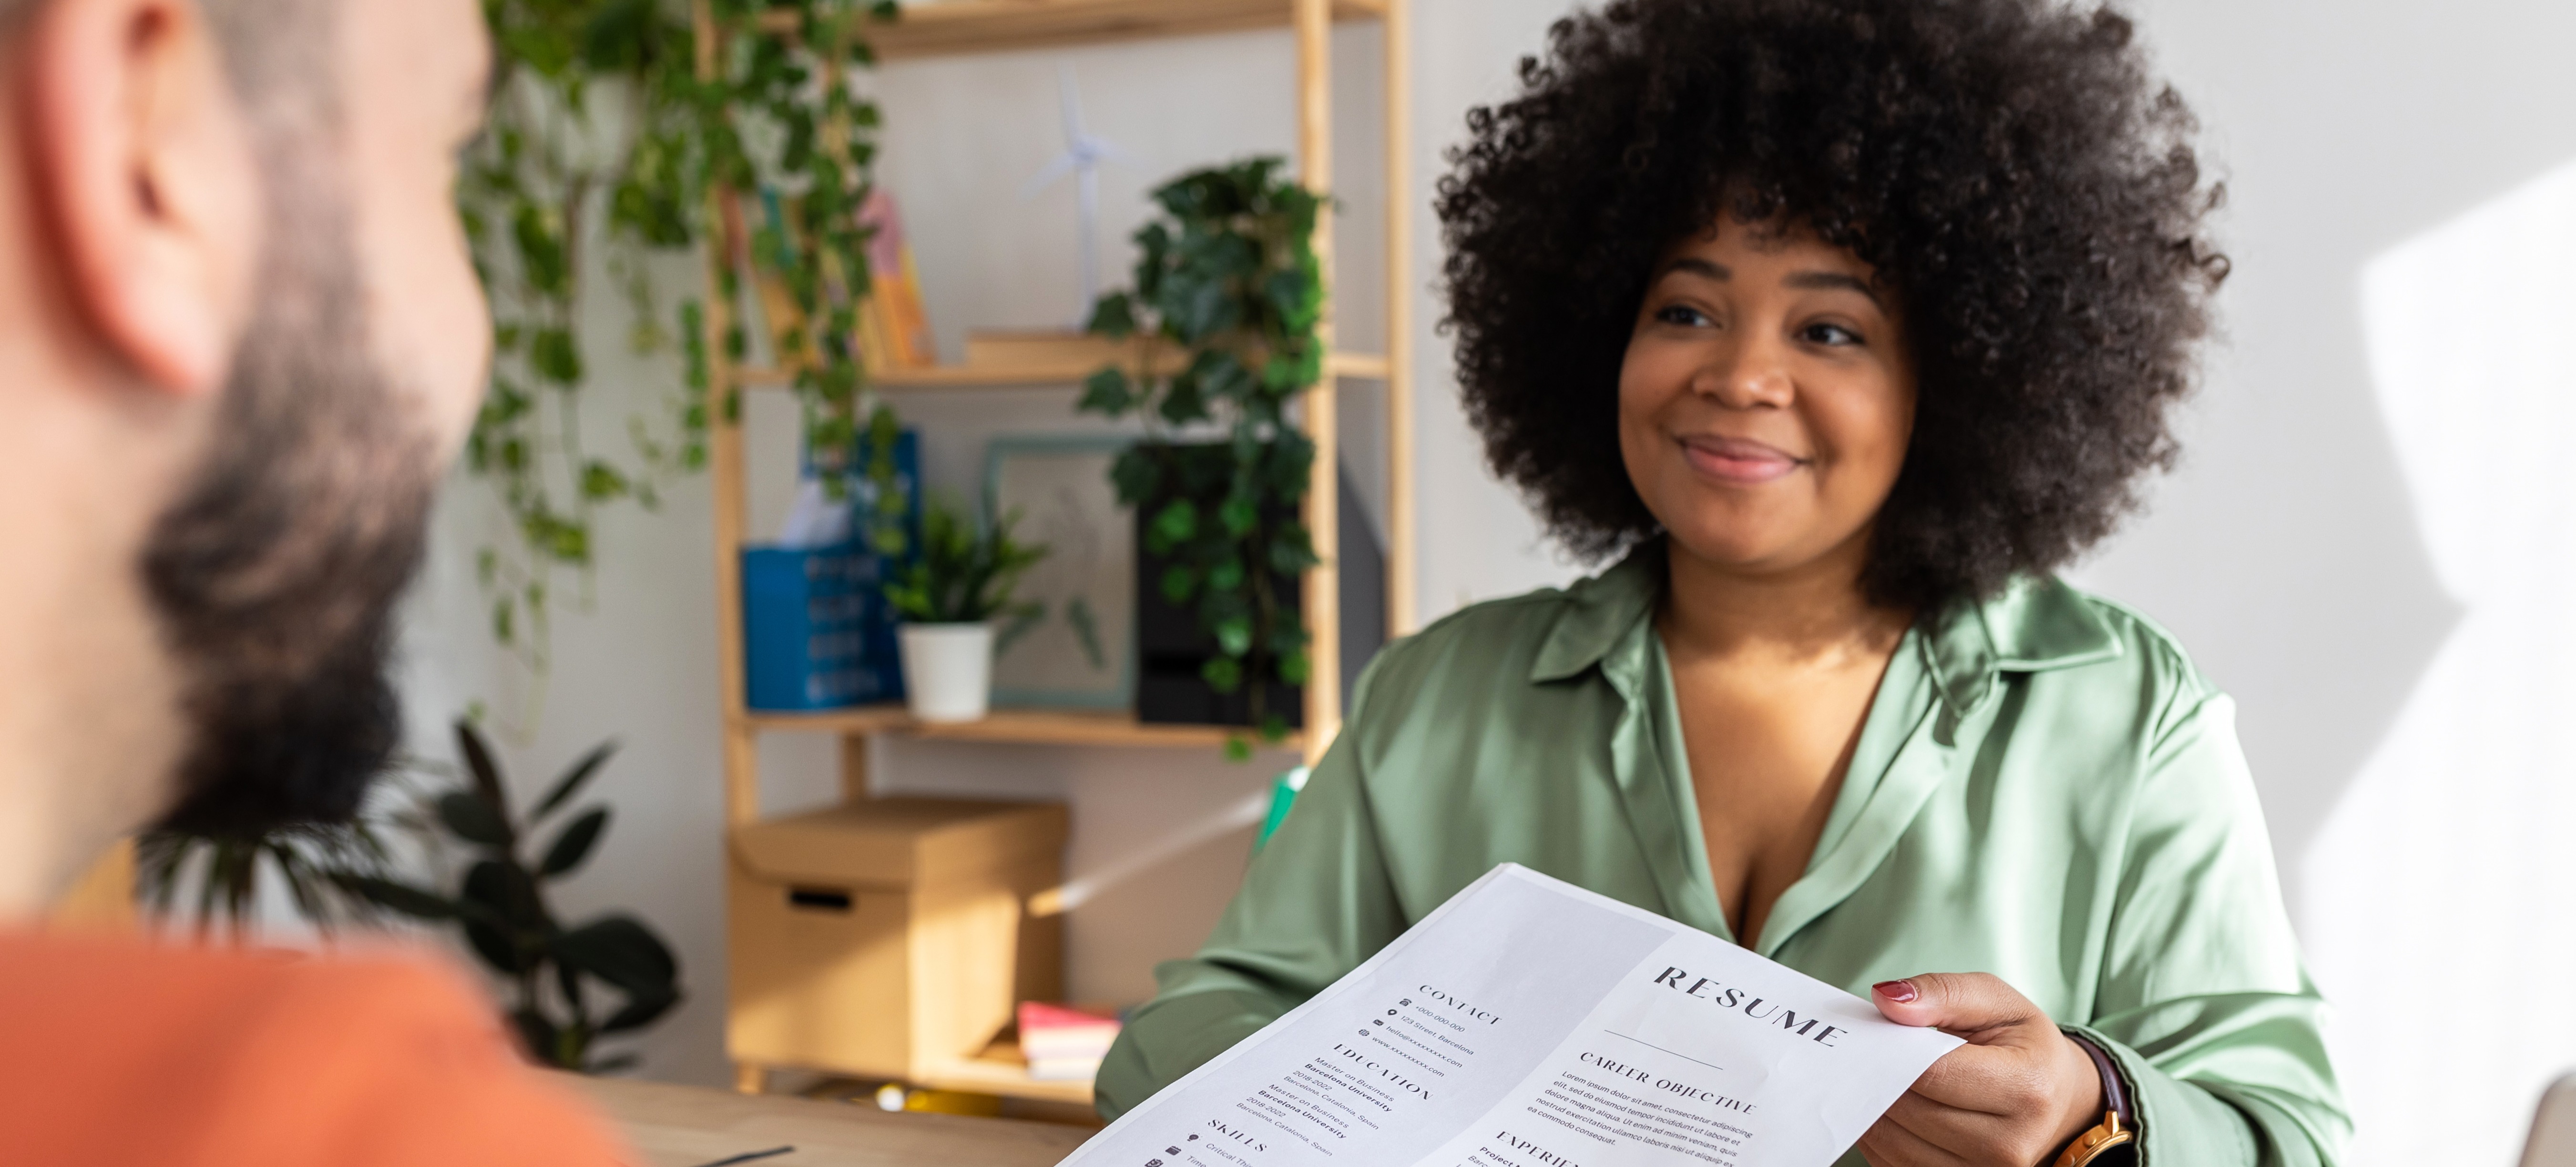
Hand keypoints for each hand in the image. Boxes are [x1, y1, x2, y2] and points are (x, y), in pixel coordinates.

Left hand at [1856, 973, 2104, 1166]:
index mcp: (2027, 1087)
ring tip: (1877, 1080)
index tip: (1872, 1036)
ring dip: (1874, 1110)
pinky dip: (1882, 1137)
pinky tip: (1888, 1109)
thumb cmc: (2022, 1045)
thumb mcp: (1995, 1001)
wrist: (2054, 1096)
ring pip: (1898, 1145)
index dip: (1893, 1052)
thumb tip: (1888, 1000)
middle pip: (1913, 1112)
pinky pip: (1897, 1165)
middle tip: (1867, 1055)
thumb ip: (1942, 993)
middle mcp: (2013, 1142)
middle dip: (1879, 1079)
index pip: (1934, 1074)